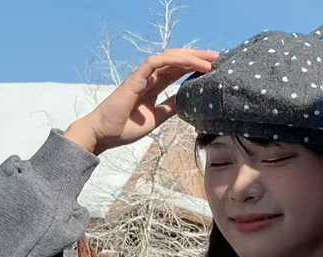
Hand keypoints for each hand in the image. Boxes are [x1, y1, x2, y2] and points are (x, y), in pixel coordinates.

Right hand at [68, 48, 219, 153]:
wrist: (104, 134)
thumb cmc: (124, 128)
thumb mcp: (156, 118)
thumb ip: (170, 107)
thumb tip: (187, 102)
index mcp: (153, 86)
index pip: (177, 71)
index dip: (195, 67)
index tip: (213, 70)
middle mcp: (149, 77)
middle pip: (177, 61)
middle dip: (198, 58)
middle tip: (218, 58)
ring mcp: (142, 76)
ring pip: (170, 58)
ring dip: (190, 56)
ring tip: (209, 60)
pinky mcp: (136, 77)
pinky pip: (157, 62)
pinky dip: (174, 60)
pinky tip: (189, 63)